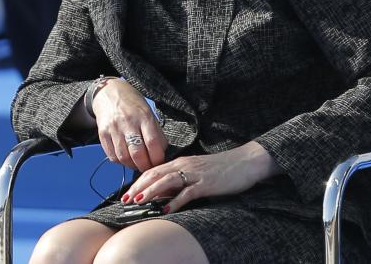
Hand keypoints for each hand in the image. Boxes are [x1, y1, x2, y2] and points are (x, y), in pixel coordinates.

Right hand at [92, 79, 167, 170]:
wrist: (109, 93)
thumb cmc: (133, 105)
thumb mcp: (149, 114)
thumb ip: (156, 133)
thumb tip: (161, 155)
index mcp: (144, 117)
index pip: (153, 143)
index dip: (157, 159)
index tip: (159, 163)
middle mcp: (128, 122)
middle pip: (138, 154)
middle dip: (145, 166)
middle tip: (148, 168)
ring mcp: (114, 128)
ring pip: (124, 157)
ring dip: (132, 166)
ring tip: (137, 164)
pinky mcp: (102, 133)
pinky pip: (112, 156)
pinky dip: (120, 162)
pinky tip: (126, 158)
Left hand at [122, 141, 278, 212]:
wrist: (244, 162)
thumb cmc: (220, 169)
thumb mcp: (195, 171)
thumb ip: (179, 180)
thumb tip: (162, 194)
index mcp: (179, 162)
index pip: (153, 171)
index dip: (138, 182)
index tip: (126, 193)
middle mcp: (184, 166)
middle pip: (155, 175)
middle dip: (138, 187)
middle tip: (126, 199)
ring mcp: (195, 174)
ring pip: (167, 181)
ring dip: (151, 192)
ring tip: (139, 202)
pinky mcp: (206, 183)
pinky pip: (188, 192)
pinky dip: (176, 201)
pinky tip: (167, 209)